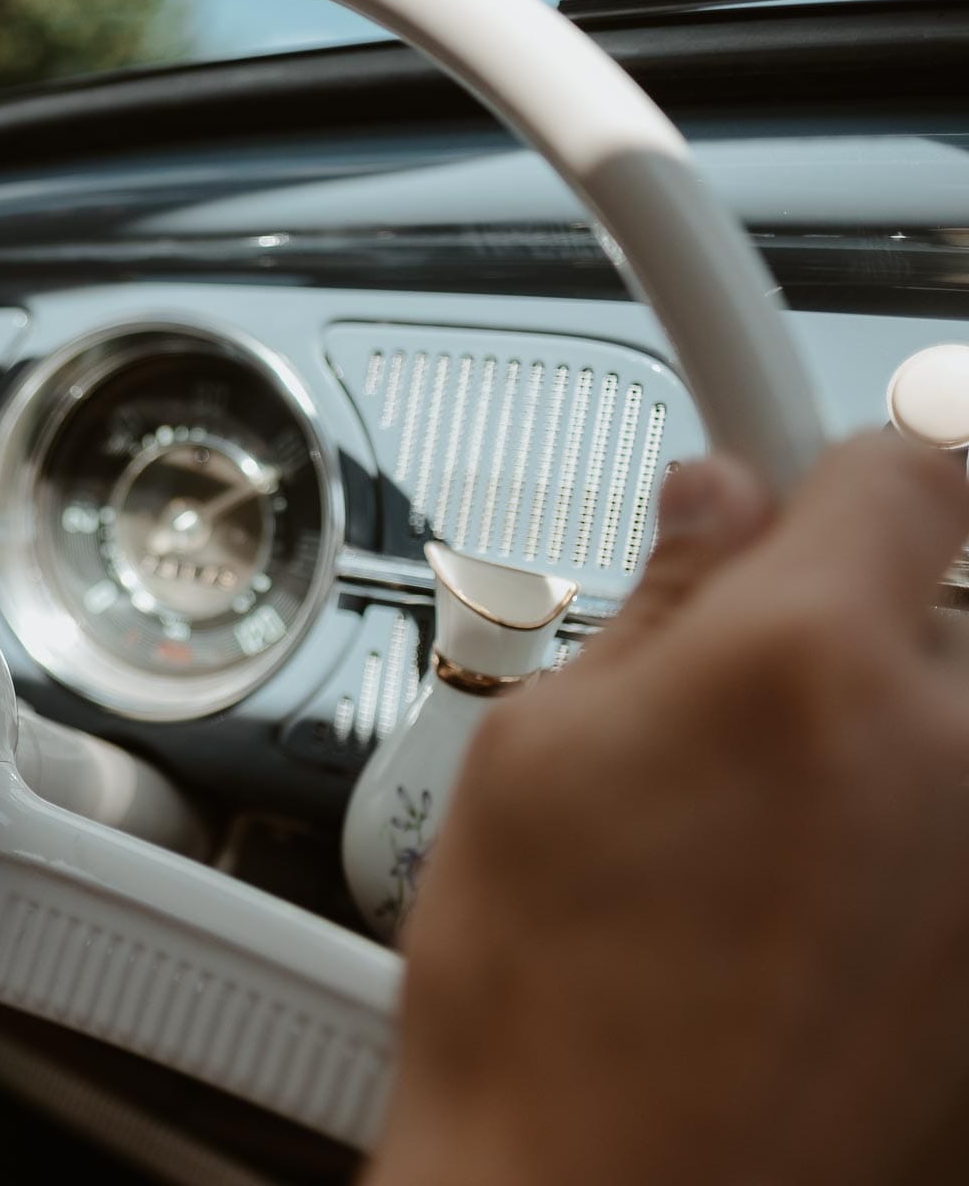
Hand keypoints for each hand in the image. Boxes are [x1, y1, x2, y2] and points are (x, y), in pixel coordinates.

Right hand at [365, 435, 968, 1185]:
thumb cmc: (542, 1007)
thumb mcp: (535, 751)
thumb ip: (655, 603)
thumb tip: (714, 510)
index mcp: (812, 664)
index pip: (916, 458)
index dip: (849, 456)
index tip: (823, 475)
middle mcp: (954, 752)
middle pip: (939, 600)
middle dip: (839, 621)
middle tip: (721, 695)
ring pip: (945, 721)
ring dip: (866, 737)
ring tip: (740, 834)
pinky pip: (948, 826)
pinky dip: (886, 832)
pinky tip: (774, 908)